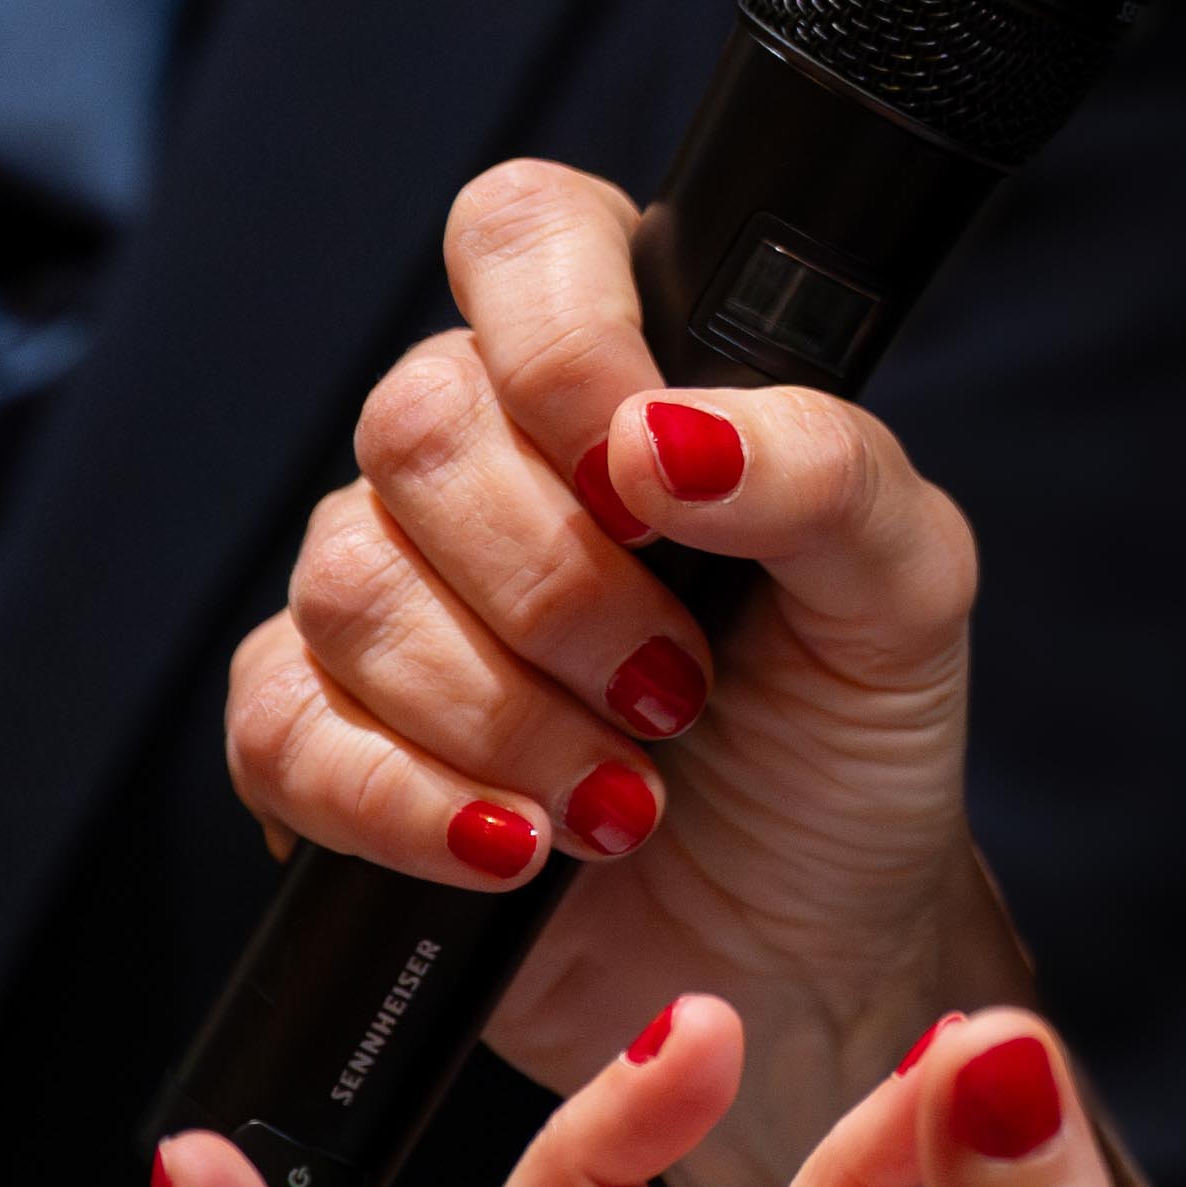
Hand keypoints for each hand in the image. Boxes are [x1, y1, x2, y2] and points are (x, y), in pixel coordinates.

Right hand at [228, 163, 1016, 1135]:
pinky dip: (406, 803)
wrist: (802, 952)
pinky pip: (281, 728)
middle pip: (418, 422)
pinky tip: (512, 850)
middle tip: (676, 688)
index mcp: (624, 373)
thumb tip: (665, 431)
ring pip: (349, 581)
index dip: (559, 338)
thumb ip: (824, 473)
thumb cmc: (849, 742)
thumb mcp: (904, 597)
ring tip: (623, 799)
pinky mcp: (324, 737)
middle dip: (557, 585)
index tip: (642, 476)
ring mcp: (393, 595)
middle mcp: (488, 458)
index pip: (523, 234)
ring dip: (501, 712)